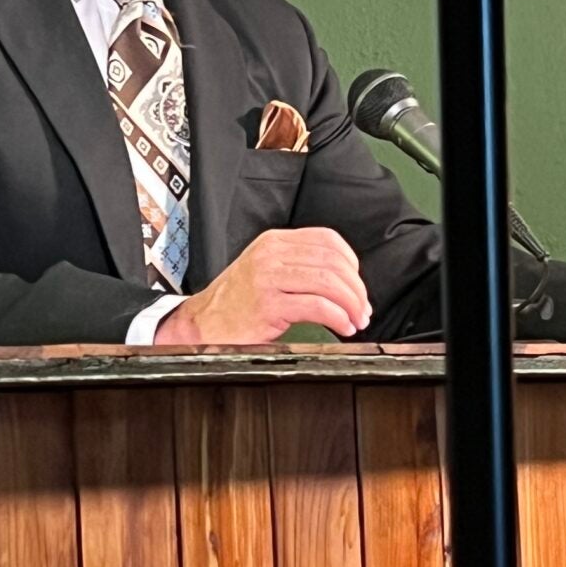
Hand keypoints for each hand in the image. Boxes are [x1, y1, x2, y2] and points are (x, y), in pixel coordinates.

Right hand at [154, 228, 371, 345]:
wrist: (201, 325)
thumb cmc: (235, 303)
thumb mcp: (264, 271)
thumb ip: (297, 266)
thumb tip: (343, 279)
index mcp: (273, 242)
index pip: (327, 239)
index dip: (351, 262)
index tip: (358, 285)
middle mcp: (271, 255)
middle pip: (332, 261)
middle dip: (357, 288)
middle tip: (363, 309)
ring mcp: (268, 278)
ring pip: (328, 282)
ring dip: (351, 303)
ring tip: (357, 320)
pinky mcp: (268, 305)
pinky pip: (316, 306)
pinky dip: (338, 317)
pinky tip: (343, 327)